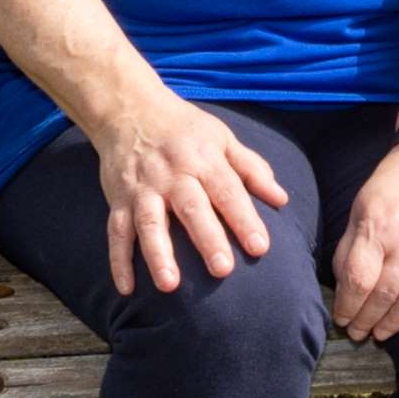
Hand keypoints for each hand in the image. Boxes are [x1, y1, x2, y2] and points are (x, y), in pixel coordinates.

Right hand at [95, 89, 290, 295]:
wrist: (129, 109)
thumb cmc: (184, 129)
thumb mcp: (222, 138)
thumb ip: (252, 169)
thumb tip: (282, 199)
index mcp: (203, 159)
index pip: (228, 191)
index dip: (244, 219)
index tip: (260, 248)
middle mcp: (173, 174)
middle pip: (191, 208)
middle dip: (207, 239)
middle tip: (222, 270)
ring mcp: (143, 188)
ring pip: (149, 222)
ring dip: (158, 254)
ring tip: (169, 285)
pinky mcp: (119, 199)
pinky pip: (116, 232)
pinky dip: (119, 261)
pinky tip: (126, 288)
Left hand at [327, 133, 398, 340]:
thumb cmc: (392, 183)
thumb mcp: (360, 206)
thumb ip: (351, 245)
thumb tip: (344, 283)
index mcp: (378, 225)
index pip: (360, 279)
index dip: (348, 306)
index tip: (342, 319)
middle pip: (386, 293)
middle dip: (368, 320)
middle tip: (360, 334)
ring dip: (398, 320)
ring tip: (383, 333)